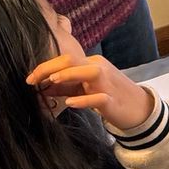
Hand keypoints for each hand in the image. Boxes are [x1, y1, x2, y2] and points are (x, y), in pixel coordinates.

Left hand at [27, 51, 156, 129]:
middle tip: (31, 80)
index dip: (44, 67)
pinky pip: (98, 97)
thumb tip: (41, 87)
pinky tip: (70, 103)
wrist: (140, 109)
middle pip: (72, 60)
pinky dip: (83, 100)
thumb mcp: (85, 88)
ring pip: (88, 72)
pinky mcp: (112, 100)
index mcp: (92, 63)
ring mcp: (107, 84)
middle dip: (48, 68)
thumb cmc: (110, 96)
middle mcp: (99, 68)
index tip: (29, 78)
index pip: (65, 59)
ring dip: (68, 75)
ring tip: (51, 81)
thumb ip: (66, 86)